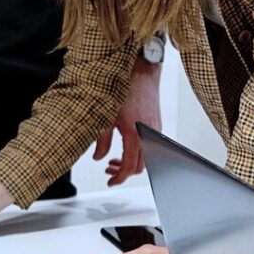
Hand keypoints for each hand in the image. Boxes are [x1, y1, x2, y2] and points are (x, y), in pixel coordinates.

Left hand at [93, 57, 161, 185]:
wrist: (141, 72)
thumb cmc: (124, 89)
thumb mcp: (105, 117)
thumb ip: (101, 141)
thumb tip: (98, 157)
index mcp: (135, 134)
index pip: (130, 166)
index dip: (119, 177)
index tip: (110, 181)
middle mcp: (149, 134)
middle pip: (141, 166)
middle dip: (124, 172)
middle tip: (109, 171)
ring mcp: (155, 130)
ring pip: (146, 157)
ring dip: (130, 162)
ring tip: (113, 160)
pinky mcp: (156, 125)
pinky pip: (149, 146)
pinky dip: (137, 152)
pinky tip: (124, 147)